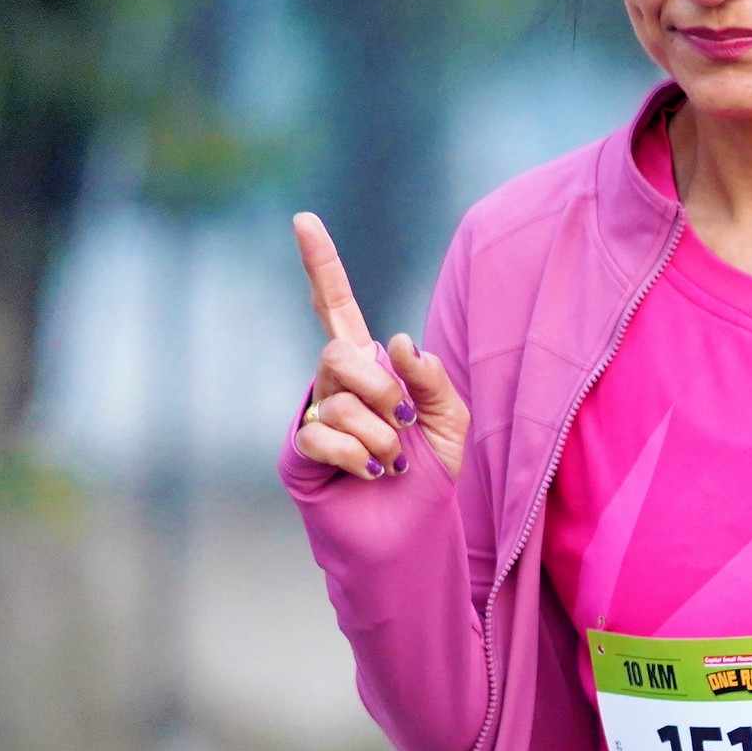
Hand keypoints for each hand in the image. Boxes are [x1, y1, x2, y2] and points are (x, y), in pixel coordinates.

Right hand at [291, 212, 467, 479]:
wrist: (415, 530)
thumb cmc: (432, 472)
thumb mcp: (451, 418)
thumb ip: (432, 378)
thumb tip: (397, 341)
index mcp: (370, 367)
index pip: (337, 307)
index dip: (321, 265)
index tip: (304, 220)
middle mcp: (335, 386)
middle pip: (339, 354)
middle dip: (380, 389)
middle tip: (404, 423)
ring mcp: (314, 417)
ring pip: (339, 403)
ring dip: (381, 437)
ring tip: (393, 463)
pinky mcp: (300, 453)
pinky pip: (320, 434)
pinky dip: (356, 456)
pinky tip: (369, 473)